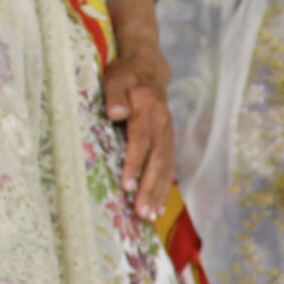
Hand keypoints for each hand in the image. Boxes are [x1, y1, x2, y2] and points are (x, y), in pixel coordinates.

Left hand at [103, 45, 174, 221]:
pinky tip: (158, 206)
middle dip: (150, 188)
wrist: (148, 67)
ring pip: (166, 167)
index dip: (135, 164)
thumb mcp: (115, 77)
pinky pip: (169, 167)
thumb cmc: (125, 74)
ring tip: (150, 216)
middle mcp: (162, 124)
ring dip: (158, 193)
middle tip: (141, 213)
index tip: (127, 186)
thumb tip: (116, 113)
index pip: (141, 140)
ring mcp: (167, 134)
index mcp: (148, 109)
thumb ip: (115, 94)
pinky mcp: (168, 141)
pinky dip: (164, 187)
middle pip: (157, 160)